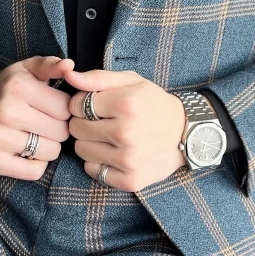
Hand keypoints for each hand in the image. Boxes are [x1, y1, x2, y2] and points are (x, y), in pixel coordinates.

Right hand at [0, 56, 73, 180]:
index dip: (63, 109)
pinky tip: (27, 149)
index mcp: (18, 87)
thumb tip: (70, 66)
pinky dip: (36, 163)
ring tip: (35, 134)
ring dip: (49, 145)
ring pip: (51, 153)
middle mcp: (6, 112)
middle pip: (61, 132)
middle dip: (58, 128)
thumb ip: (51, 65)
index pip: (65, 109)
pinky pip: (35, 172)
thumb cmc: (10, 87)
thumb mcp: (29, 68)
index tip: (52, 107)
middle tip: (44, 121)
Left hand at [63, 68, 187, 192]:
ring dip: (90, 143)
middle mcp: (126, 133)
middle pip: (76, 129)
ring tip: (109, 137)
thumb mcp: (131, 81)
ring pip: (81, 151)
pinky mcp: (131, 180)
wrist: (186, 133)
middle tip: (103, 121)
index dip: (82, 104)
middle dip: (84, 123)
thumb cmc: (154, 103)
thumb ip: (97, 77)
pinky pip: (93, 171)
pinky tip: (114, 153)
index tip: (97, 106)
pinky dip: (99, 163)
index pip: (76, 105)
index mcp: (126, 104)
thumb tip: (68, 75)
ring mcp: (129, 159)